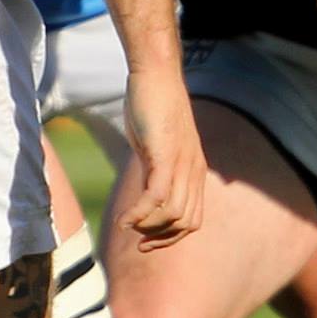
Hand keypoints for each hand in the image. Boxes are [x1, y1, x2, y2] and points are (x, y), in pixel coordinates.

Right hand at [120, 66, 205, 249]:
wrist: (155, 74)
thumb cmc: (153, 105)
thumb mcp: (157, 144)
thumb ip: (155, 168)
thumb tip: (145, 188)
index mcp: (194, 171)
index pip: (192, 219)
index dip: (170, 237)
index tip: (145, 240)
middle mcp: (193, 171)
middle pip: (186, 223)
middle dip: (161, 239)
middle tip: (136, 242)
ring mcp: (182, 164)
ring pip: (172, 215)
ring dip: (147, 227)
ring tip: (126, 226)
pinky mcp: (166, 156)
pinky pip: (157, 197)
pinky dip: (139, 214)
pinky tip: (123, 220)